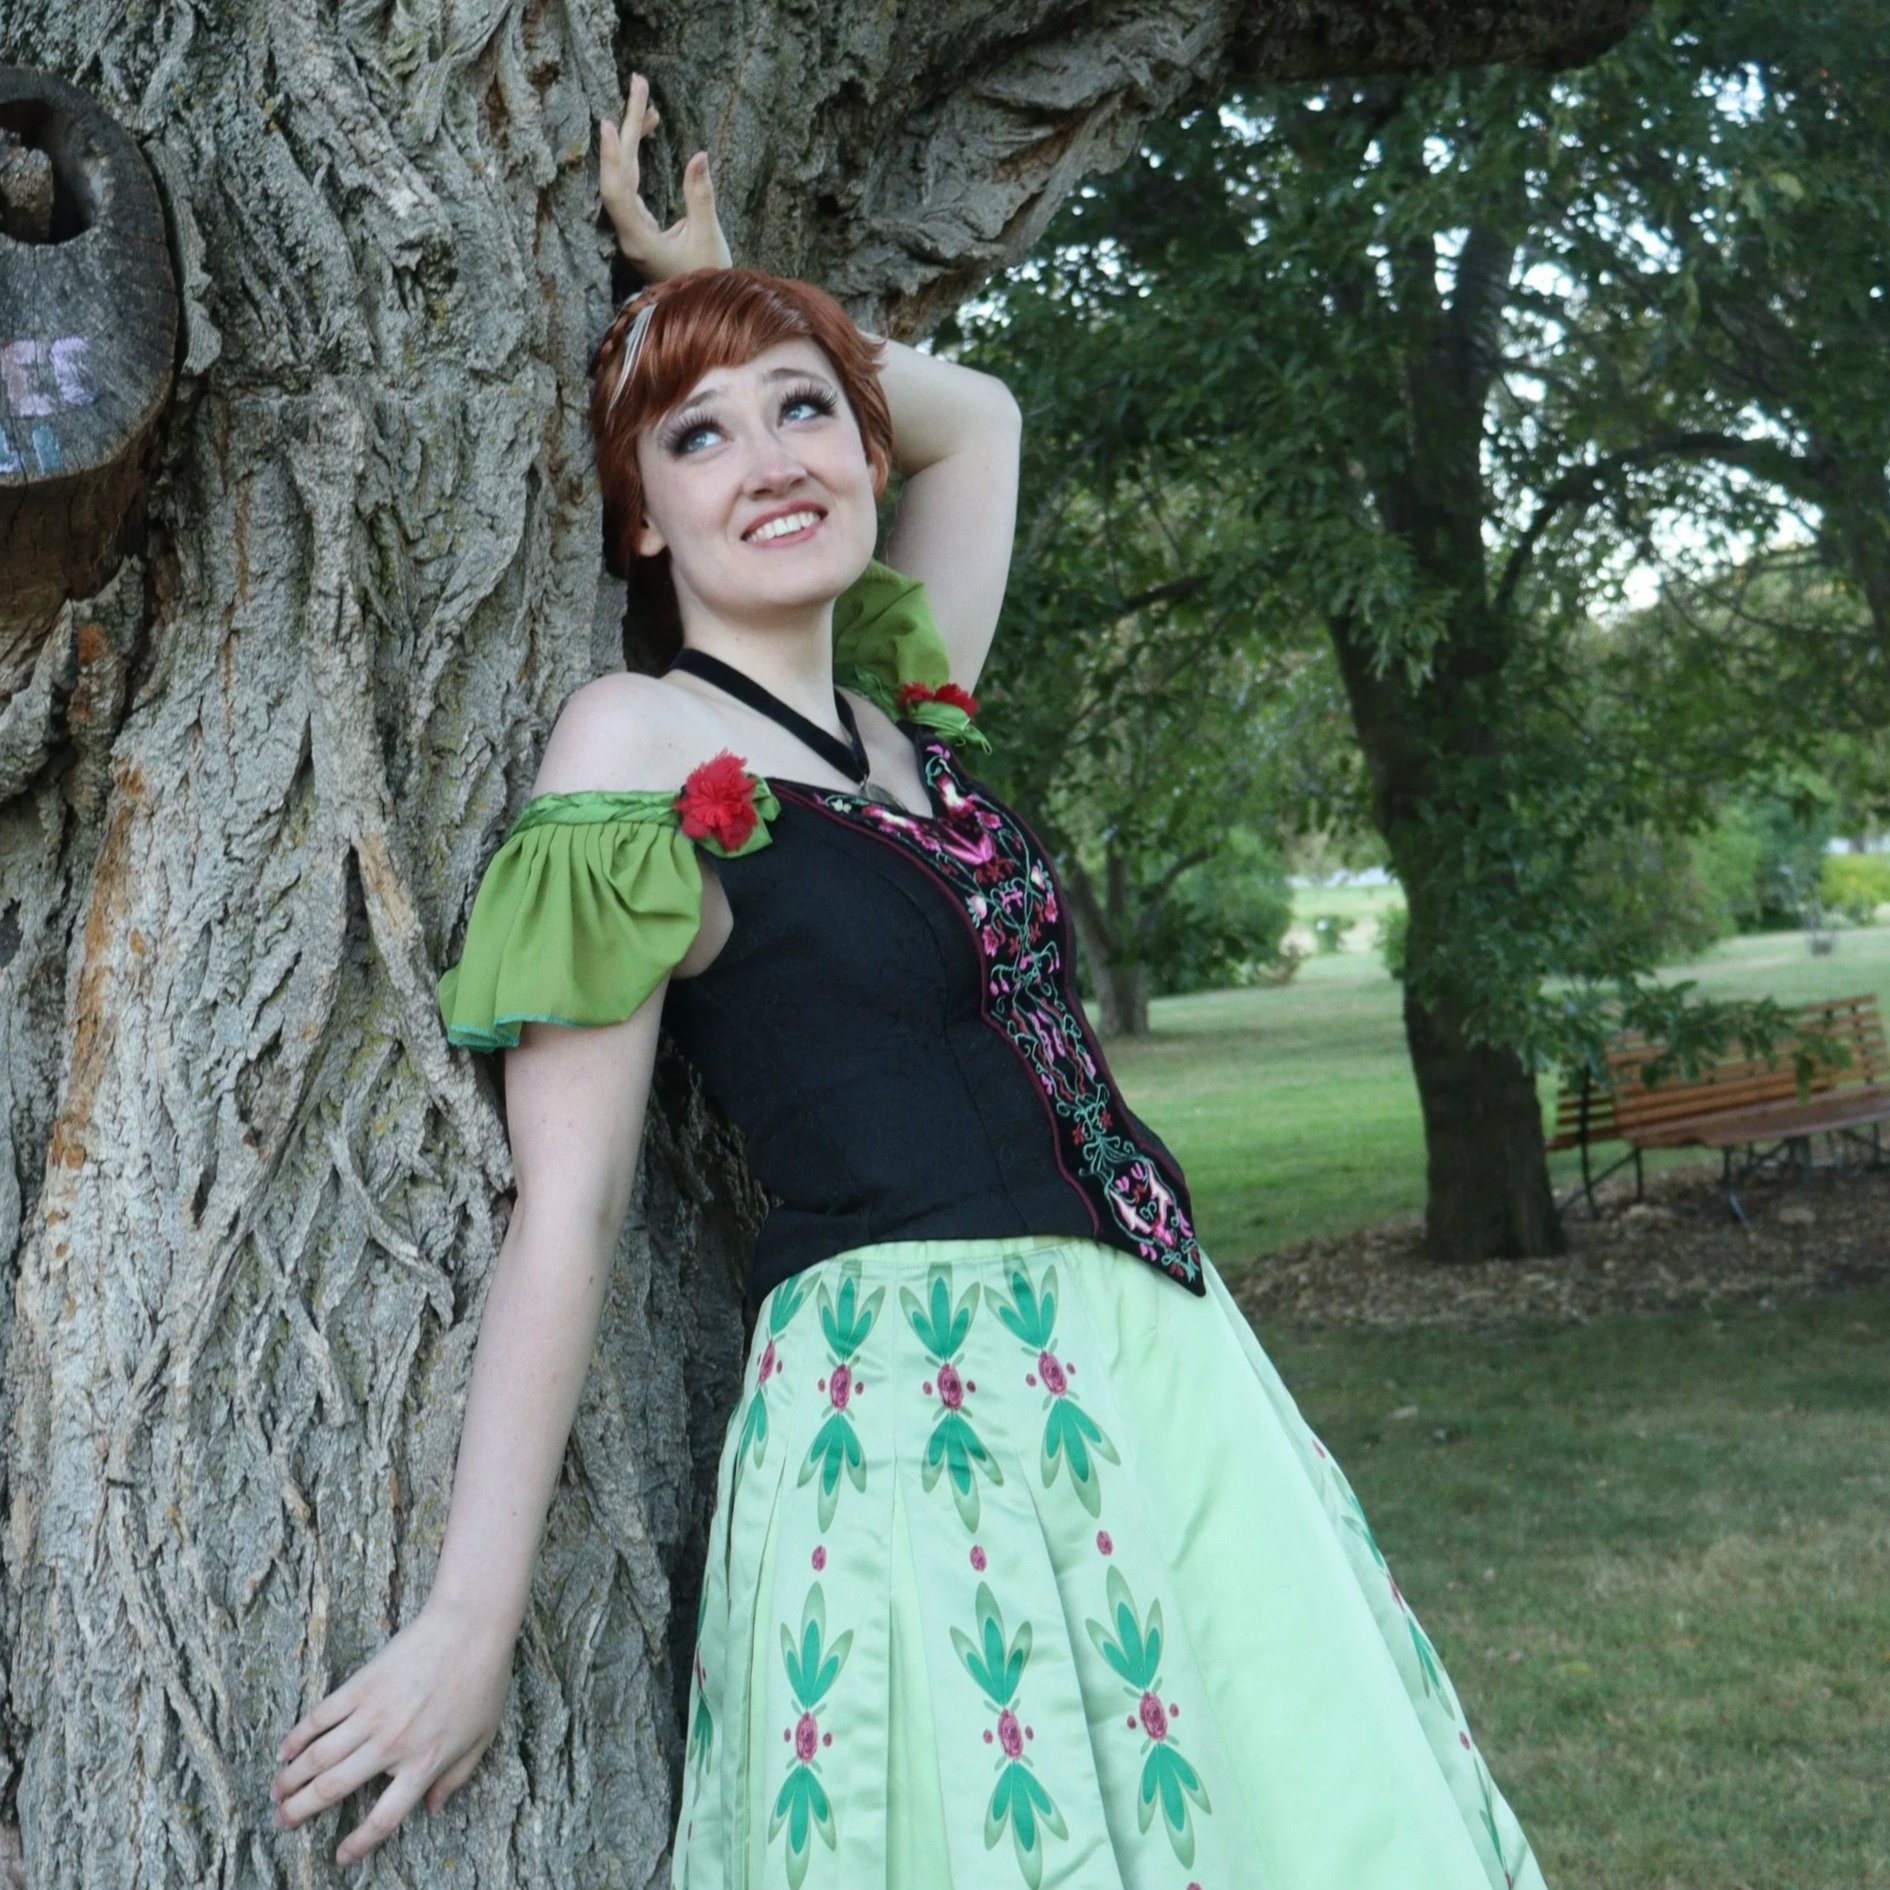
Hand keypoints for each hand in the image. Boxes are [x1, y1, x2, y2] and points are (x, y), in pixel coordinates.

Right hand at [268, 1599, 515, 1869]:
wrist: (471, 1626)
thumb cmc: (484, 1679)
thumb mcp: (483, 1736)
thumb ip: (457, 1777)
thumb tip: (434, 1809)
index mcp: (424, 1763)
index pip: (384, 1818)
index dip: (359, 1843)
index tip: (340, 1856)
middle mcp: (392, 1745)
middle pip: (333, 1789)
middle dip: (300, 1811)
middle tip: (280, 1822)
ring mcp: (373, 1714)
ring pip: (318, 1757)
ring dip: (291, 1779)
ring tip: (275, 1793)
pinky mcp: (361, 1685)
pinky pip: (320, 1716)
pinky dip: (298, 1736)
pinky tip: (284, 1750)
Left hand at [599, 71, 731, 279]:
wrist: (702, 313)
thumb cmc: (707, 281)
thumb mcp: (708, 238)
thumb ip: (700, 196)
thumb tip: (699, 156)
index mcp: (640, 240)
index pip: (617, 192)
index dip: (612, 157)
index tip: (610, 123)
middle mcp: (630, 233)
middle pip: (619, 174)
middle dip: (627, 129)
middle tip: (639, 86)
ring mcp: (632, 231)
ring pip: (624, 177)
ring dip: (632, 139)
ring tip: (648, 106)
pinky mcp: (640, 227)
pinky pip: (631, 185)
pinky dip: (637, 158)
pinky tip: (645, 135)